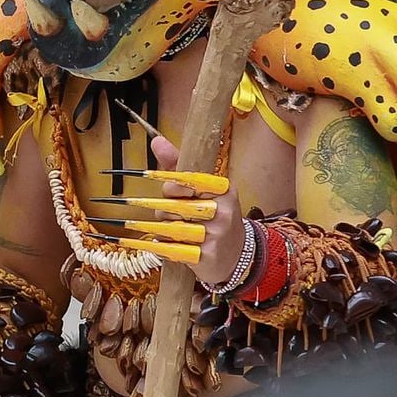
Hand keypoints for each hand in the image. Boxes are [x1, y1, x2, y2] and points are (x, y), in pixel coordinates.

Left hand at [134, 134, 244, 284]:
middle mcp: (223, 210)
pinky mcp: (207, 255)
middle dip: (165, 212)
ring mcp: (217, 234)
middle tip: (175, 216)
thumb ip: (177, 165)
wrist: (238, 255)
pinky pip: (171, 248)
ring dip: (165, 231)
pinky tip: (178, 246)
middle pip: (172, 206)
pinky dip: (167, 247)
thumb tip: (157, 140)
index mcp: (223, 189)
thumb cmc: (213, 217)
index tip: (170, 192)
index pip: (185, 181)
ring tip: (178, 232)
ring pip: (169, 227)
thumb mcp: (201, 189)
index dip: (171, 188)